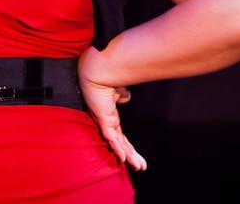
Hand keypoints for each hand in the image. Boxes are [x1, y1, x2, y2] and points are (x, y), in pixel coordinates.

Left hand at [78, 54, 147, 170]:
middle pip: (121, 143)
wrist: (97, 72)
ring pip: (118, 144)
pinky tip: (123, 158)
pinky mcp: (102, 119)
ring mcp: (104, 122)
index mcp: (110, 116)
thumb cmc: (105, 78)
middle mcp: (107, 122)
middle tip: (141, 167)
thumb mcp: (118, 90)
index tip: (136, 155)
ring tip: (138, 167)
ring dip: (128, 156)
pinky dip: (118, 148)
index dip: (128, 146)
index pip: (120, 135)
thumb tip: (125, 98)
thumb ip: (122, 96)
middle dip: (132, 156)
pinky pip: (110, 137)